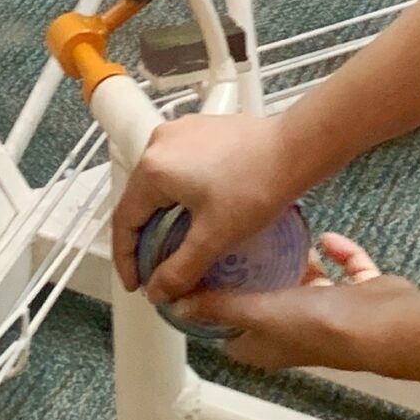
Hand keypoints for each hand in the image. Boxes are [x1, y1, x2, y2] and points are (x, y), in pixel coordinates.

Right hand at [112, 110, 301, 297]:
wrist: (295, 150)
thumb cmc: (258, 184)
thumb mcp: (214, 238)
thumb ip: (180, 270)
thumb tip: (158, 290)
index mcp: (154, 167)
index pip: (123, 220)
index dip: (125, 258)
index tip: (136, 282)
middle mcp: (161, 142)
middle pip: (138, 199)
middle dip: (144, 238)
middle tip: (154, 269)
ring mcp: (181, 131)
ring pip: (158, 182)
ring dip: (161, 215)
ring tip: (175, 245)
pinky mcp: (200, 129)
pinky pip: (177, 166)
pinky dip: (178, 194)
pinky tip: (197, 213)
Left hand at [183, 233, 414, 371]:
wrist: (382, 323)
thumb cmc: (319, 325)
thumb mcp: (259, 311)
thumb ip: (220, 305)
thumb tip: (177, 303)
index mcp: (265, 345)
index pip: (229, 329)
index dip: (213, 306)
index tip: (202, 271)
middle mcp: (294, 333)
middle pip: (266, 302)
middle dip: (255, 274)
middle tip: (242, 238)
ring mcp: (328, 315)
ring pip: (305, 284)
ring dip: (296, 261)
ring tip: (282, 230)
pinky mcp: (357, 296)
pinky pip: (343, 269)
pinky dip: (336, 254)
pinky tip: (327, 237)